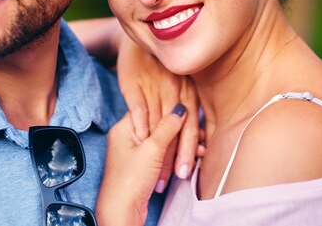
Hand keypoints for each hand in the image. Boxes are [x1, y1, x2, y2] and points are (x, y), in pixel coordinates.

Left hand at [96, 106, 186, 225]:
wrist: (122, 212)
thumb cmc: (130, 180)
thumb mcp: (152, 149)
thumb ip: (167, 127)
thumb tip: (180, 108)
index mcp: (124, 128)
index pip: (150, 109)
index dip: (170, 111)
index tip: (188, 114)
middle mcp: (128, 137)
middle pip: (158, 127)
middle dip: (180, 132)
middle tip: (198, 136)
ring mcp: (136, 153)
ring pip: (163, 142)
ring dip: (181, 146)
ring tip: (199, 150)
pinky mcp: (143, 166)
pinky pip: (163, 155)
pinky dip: (176, 157)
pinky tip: (192, 159)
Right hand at [117, 35, 199, 186]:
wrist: (135, 41)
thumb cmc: (159, 67)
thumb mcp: (177, 84)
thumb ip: (184, 109)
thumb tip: (197, 135)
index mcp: (186, 91)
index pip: (190, 125)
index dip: (190, 148)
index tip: (188, 171)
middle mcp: (173, 89)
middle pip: (176, 127)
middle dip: (178, 154)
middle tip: (178, 178)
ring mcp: (153, 86)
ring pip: (158, 122)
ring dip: (157, 149)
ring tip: (156, 172)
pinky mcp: (133, 83)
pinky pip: (138, 105)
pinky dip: (140, 122)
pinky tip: (140, 139)